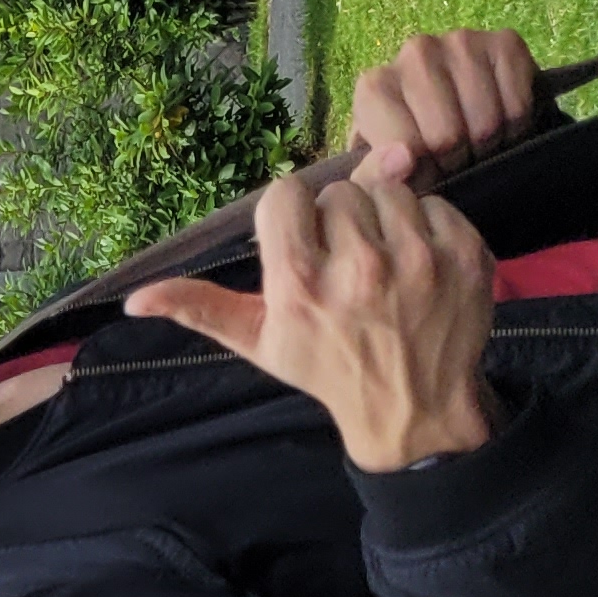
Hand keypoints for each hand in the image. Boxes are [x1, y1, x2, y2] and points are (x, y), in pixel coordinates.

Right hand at [121, 174, 498, 472]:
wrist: (412, 409)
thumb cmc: (326, 369)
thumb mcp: (259, 344)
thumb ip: (201, 309)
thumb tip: (134, 299)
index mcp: (299, 286)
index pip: (285, 195)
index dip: (291, 217)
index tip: (300, 245)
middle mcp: (357, 268)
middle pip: (337, 193)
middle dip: (338, 220)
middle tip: (344, 264)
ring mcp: (417, 260)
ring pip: (390, 188)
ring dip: (384, 216)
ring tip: (381, 261)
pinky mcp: (463, 254)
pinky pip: (436, 202)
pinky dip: (427, 226)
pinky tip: (417, 264)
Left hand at [347, 28, 541, 186]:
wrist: (454, 108)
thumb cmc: (409, 143)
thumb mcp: (380, 168)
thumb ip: (375, 175)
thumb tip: (404, 160)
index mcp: (375, 87)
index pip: (406, 149)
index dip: (423, 175)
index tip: (425, 174)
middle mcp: (415, 53)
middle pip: (448, 138)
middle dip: (454, 163)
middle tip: (452, 160)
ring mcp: (461, 41)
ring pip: (486, 124)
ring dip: (486, 148)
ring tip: (474, 145)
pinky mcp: (505, 41)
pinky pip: (519, 106)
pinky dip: (516, 128)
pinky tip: (500, 124)